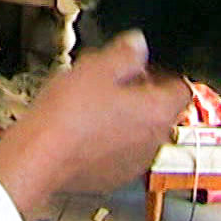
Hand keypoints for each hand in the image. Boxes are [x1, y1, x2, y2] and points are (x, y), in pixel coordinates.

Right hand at [0, 30, 188, 215]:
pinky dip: (109, 141)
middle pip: (160, 110)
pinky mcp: (113, 177)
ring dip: (125, 118)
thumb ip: (125, 52)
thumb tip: (138, 43)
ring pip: (140, 132)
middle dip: (140, 93)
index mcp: (157, 111)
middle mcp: (153, 141)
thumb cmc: (67, 115)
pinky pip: (120, 153)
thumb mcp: (97, 67)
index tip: (142, 67)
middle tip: (110, 80)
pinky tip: (83, 128)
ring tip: (92, 103)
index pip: (182, 88)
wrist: (38, 156)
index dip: (163, 73)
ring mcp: (134, 163)